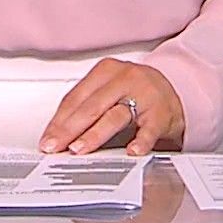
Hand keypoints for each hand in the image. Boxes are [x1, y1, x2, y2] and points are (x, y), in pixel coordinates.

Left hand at [39, 59, 184, 156]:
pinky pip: (149, 129)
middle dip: (69, 129)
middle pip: (91, 106)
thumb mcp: (109, 90)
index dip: (59, 120)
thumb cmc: (136, 92)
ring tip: (79, 148)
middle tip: (56, 146)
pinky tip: (132, 151)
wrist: (174, 90)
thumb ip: (86, 106)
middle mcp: (124, 79)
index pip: (76, 97)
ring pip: (115, 115)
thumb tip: (58, 133)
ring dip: (94, 134)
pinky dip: (140, 140)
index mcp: (105, 71)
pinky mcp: (161, 113)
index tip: (47, 138)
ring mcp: (144, 95)